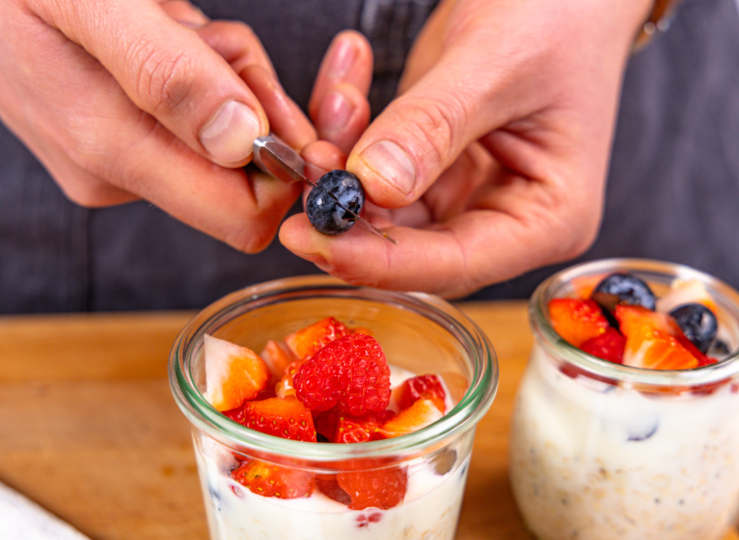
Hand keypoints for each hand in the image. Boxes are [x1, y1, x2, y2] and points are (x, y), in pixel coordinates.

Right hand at [0, 0, 314, 252]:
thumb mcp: (89, 3)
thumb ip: (166, 72)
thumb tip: (243, 141)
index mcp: (113, 152)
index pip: (242, 216)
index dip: (286, 167)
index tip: (282, 99)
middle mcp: (119, 173)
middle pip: (245, 176)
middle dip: (258, 104)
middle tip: (213, 37)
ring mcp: (117, 158)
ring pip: (226, 140)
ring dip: (228, 75)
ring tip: (172, 24)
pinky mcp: (116, 138)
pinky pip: (196, 120)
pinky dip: (203, 72)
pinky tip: (162, 34)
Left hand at [281, 0, 652, 296]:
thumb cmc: (560, 13)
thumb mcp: (498, 63)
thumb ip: (433, 126)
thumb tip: (373, 186)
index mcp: (547, 218)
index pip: (455, 263)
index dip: (379, 260)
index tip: (315, 237)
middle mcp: (503, 218)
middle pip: (409, 246)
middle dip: (348, 210)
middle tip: (303, 169)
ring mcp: (464, 192)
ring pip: (380, 208)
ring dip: (342, 163)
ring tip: (336, 102)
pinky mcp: (431, 164)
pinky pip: (373, 168)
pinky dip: (349, 133)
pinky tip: (344, 87)